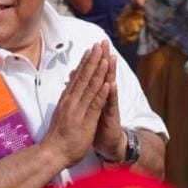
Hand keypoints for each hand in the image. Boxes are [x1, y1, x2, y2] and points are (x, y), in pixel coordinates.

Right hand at [41, 42, 109, 168]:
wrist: (51, 154)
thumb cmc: (57, 135)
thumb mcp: (61, 113)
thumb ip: (66, 100)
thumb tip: (68, 88)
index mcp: (67, 100)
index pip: (77, 77)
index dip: (85, 62)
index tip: (91, 49)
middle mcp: (71, 102)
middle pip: (84, 77)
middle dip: (93, 60)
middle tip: (99, 45)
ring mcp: (78, 111)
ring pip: (90, 88)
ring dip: (98, 72)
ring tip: (105, 58)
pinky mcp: (85, 122)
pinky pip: (95, 106)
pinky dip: (101, 94)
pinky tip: (108, 84)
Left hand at [92, 47, 125, 161]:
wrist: (107, 144)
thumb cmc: (97, 124)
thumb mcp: (88, 107)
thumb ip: (84, 91)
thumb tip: (75, 75)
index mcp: (94, 94)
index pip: (93, 73)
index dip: (93, 59)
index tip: (92, 44)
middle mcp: (103, 98)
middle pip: (102, 75)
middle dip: (103, 59)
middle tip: (104, 43)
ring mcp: (108, 107)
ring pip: (108, 87)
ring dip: (110, 72)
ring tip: (110, 57)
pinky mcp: (111, 118)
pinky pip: (111, 105)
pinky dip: (111, 95)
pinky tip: (112, 85)